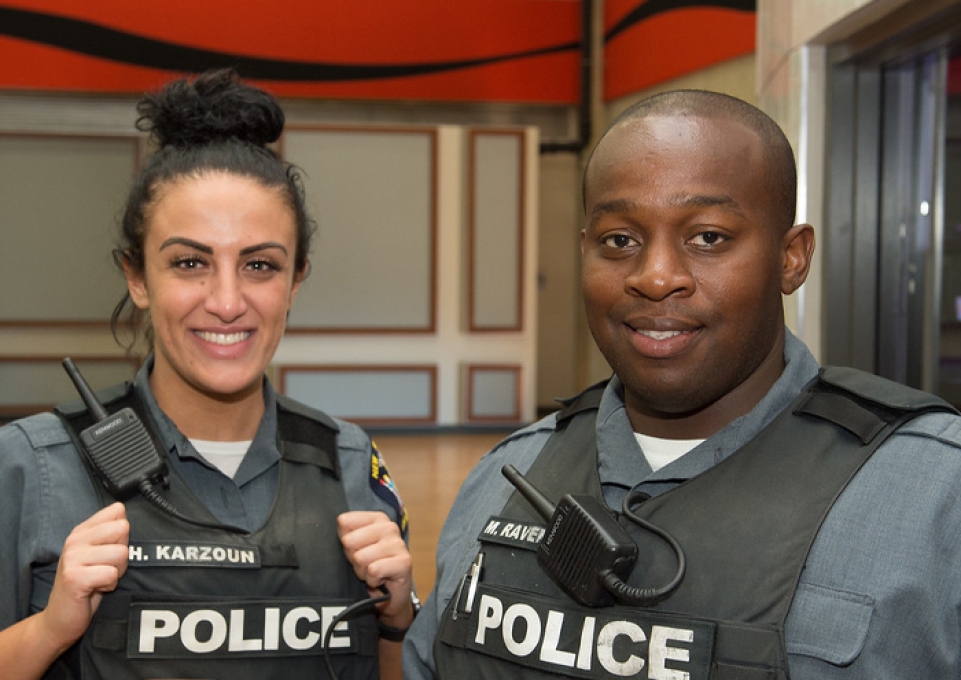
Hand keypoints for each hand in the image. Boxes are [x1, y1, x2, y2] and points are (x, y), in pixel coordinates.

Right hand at [38, 503, 128, 649]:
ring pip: (121, 553)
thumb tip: (123, 512)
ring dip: (116, 571)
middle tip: (105, 568)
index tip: (109, 550)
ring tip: (99, 579)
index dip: (123, 534)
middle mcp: (74, 540)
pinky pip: (111, 574)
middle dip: (122, 553)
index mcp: (81, 531)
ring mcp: (72, 558)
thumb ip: (112, 533)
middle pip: (123, 529)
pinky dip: (110, 585)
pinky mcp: (74, 577)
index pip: (117, 511)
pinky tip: (95, 589)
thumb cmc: (87, 583)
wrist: (61, 618)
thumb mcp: (100, 553)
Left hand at [337, 511, 413, 629]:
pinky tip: (380, 580)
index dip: (345, 541)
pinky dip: (372, 580)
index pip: (344, 522)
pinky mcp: (404, 562)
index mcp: (377, 519)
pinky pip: (373, 570)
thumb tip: (341, 522)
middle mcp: (389, 527)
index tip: (356, 550)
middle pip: (349, 541)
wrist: (391, 596)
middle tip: (365, 564)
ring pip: (360, 558)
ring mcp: (398, 544)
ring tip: (373, 573)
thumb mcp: (354, 548)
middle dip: (353, 559)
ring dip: (363, 572)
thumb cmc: (371, 567)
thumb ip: (346, 533)